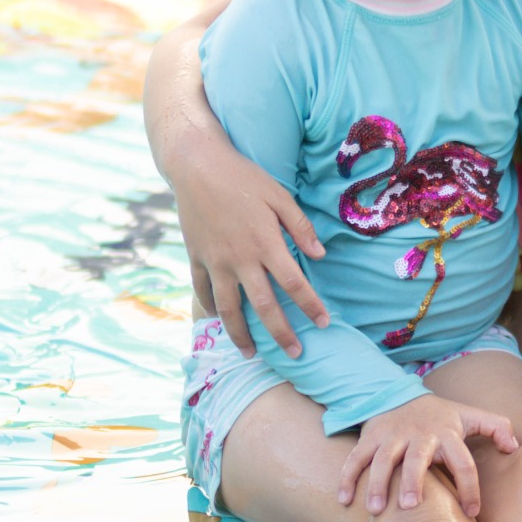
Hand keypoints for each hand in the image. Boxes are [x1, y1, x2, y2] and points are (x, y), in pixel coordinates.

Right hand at [173, 147, 328, 356]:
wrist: (197, 166)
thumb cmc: (244, 178)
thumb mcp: (279, 196)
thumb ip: (300, 227)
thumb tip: (320, 255)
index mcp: (266, 244)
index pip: (294, 284)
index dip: (311, 306)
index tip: (324, 323)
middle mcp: (240, 260)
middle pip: (264, 307)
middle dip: (281, 334)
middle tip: (295, 355)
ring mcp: (215, 262)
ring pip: (229, 309)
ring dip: (241, 335)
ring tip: (251, 354)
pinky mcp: (196, 258)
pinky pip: (202, 291)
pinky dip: (210, 309)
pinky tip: (218, 321)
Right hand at [336, 395, 519, 517]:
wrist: (400, 393)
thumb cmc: (442, 416)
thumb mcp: (470, 416)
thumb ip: (497, 428)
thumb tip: (514, 447)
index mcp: (448, 434)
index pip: (464, 461)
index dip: (470, 487)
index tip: (471, 513)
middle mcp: (419, 435)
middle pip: (417, 458)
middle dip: (412, 480)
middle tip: (409, 505)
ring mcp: (392, 436)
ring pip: (382, 459)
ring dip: (376, 483)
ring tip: (374, 510)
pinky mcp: (371, 437)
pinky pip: (356, 457)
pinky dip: (347, 477)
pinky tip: (343, 501)